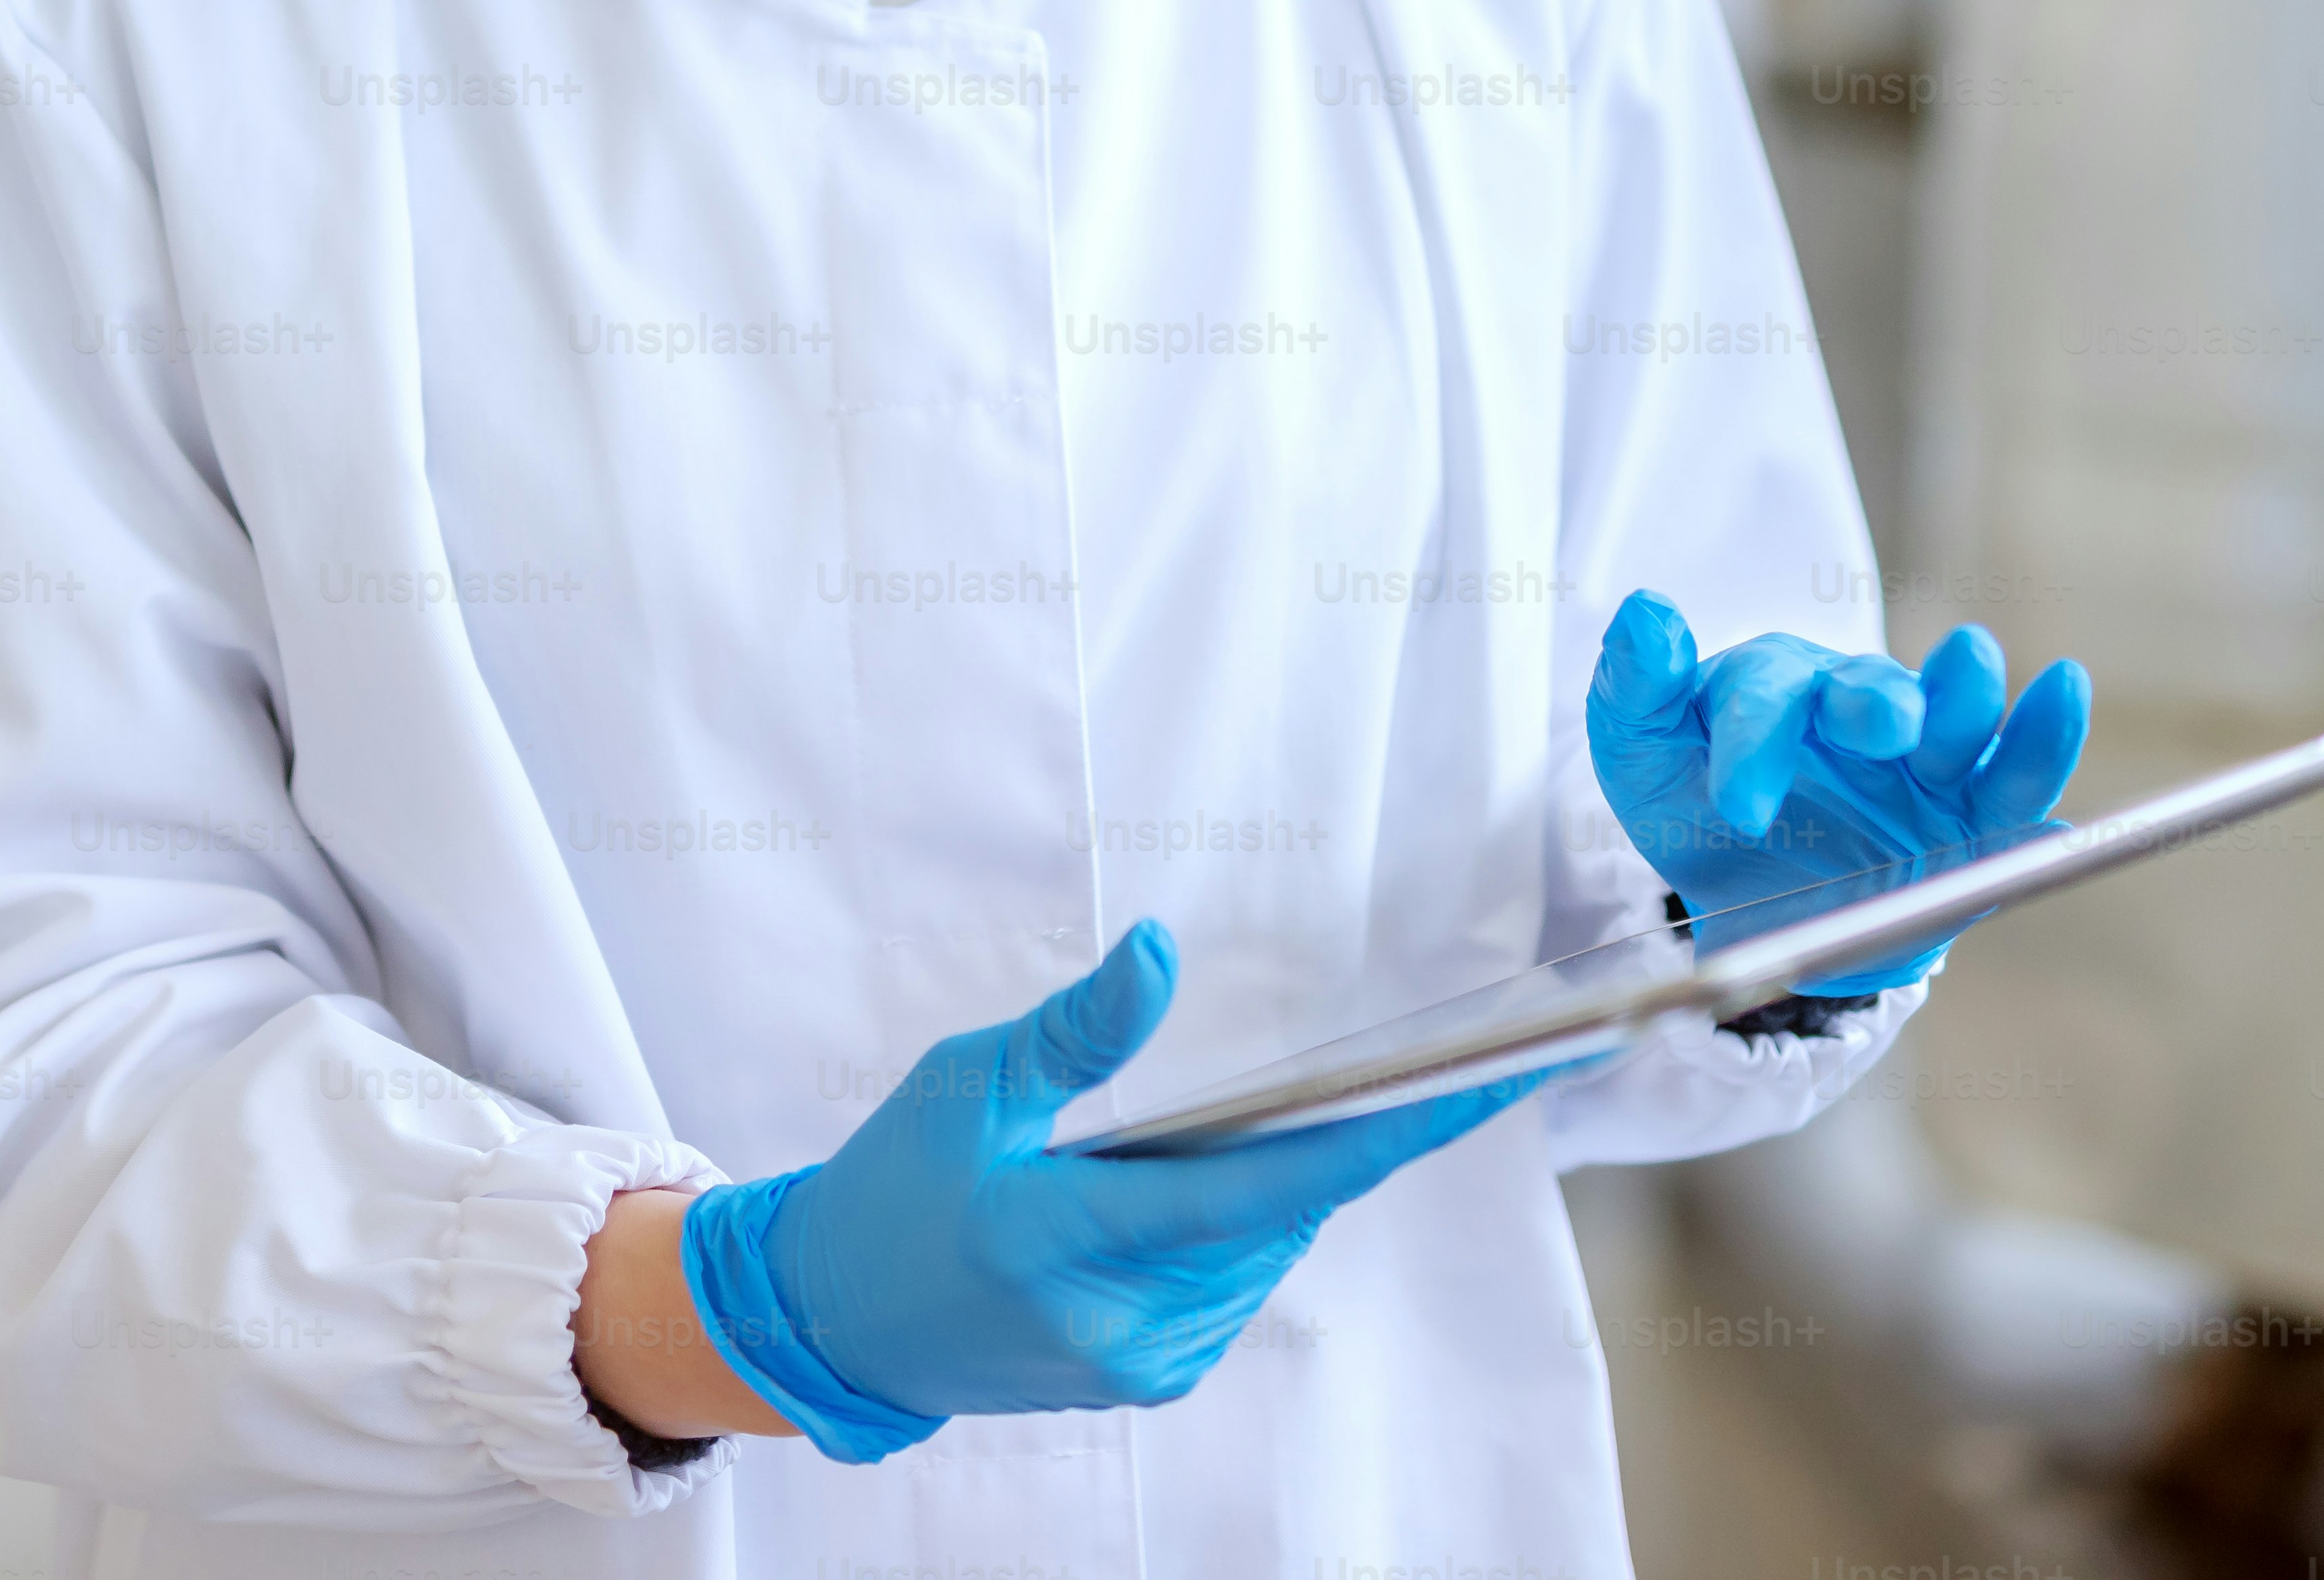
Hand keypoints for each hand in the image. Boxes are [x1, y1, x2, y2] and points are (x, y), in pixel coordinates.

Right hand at [676, 922, 1543, 1459]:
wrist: (834, 1321)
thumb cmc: (890, 1189)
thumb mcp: (966, 1086)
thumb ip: (1076, 1030)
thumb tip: (1159, 947)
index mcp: (1075, 1242)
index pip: (1274, 1186)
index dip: (1393, 1132)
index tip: (1490, 1084)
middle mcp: (1128, 1322)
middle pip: (1282, 1210)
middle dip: (1307, 1132)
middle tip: (1313, 1064)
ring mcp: (1143, 1360)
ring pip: (1264, 1245)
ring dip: (1257, 1180)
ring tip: (1180, 1133)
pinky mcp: (1149, 1376)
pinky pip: (1233, 1279)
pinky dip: (1228, 1222)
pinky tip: (1166, 1185)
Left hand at [1584, 592, 2089, 993]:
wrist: (1757, 905)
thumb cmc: (1698, 807)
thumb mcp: (1643, 758)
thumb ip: (1635, 690)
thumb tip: (1644, 613)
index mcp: (1776, 687)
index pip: (1767, 699)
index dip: (1754, 747)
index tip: (1737, 809)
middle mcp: (1857, 707)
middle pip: (1873, 692)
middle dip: (1877, 703)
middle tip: (1883, 724)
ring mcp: (1924, 759)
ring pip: (1957, 722)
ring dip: (1967, 698)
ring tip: (1975, 665)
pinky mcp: (1974, 813)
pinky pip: (2015, 781)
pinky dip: (2040, 749)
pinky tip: (2061, 717)